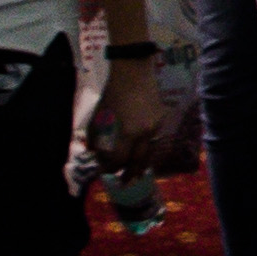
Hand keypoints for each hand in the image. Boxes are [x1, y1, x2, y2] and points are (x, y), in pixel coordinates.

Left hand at [87, 50, 169, 166]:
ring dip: (140, 164)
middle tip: (123, 183)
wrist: (134, 72)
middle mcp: (144, 134)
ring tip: (134, 173)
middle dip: (129, 175)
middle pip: (138, 163)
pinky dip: (145, 147)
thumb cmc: (112, 93)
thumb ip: (96, 138)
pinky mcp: (161, 120)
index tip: (104, 171)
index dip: (110, 169)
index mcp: (126, 132)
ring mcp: (155, 127)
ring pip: (148, 153)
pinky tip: (140, 149)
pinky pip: (153, 139)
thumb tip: (95, 154)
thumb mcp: (98, 116)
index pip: (119, 161)